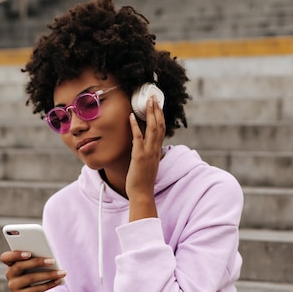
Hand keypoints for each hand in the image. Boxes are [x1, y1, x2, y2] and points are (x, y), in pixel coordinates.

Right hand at [0, 250, 65, 291]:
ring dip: (48, 274)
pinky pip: (36, 289)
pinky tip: (59, 280)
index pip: (5, 257)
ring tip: (62, 272)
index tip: (29, 253)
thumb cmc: (34, 275)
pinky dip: (49, 284)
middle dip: (37, 262)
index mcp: (10, 263)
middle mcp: (9, 274)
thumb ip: (36, 260)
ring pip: (30, 278)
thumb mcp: (33, 268)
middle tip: (52, 261)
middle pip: (20, 266)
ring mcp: (13, 286)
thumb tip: (49, 258)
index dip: (15, 254)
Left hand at [126, 95, 164, 220]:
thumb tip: (144, 145)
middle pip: (159, 125)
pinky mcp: (139, 156)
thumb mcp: (148, 164)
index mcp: (157, 151)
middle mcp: (155, 150)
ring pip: (152, 129)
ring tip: (147, 101)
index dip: (160, 116)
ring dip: (150, 114)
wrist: (142, 193)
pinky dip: (135, 126)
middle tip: (154, 97)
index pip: (161, 130)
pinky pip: (138, 138)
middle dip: (157, 110)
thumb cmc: (143, 180)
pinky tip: (131, 116)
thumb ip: (148, 153)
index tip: (158, 105)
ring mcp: (148, 152)